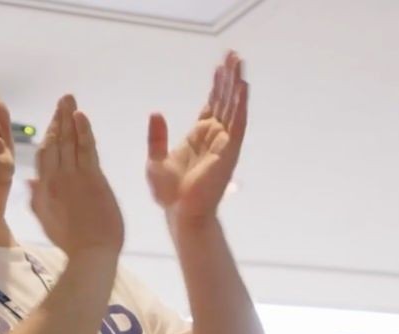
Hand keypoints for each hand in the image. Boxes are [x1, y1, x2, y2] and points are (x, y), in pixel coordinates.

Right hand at [29, 95, 124, 256]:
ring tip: (69, 99)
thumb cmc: (72, 242)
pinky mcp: (92, 178)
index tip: (54, 121)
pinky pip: (85, 148)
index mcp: (44, 189)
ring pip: (69, 141)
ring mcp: (73, 177)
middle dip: (58, 119)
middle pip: (56, 143)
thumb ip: (37, 199)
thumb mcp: (47, 221)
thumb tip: (28, 180)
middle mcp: (56, 179)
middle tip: (63, 99)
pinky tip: (80, 115)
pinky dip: (82, 130)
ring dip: (69, 118)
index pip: (44, 156)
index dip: (49, 136)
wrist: (91, 253)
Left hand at [146, 51, 248, 227]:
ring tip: (239, 62)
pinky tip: (243, 87)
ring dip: (236, 84)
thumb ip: (156, 137)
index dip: (217, 86)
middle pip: (224, 101)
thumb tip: (155, 113)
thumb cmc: (169, 194)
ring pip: (232, 107)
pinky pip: (237, 123)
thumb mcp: (155, 160)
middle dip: (229, 78)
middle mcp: (214, 137)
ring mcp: (223, 143)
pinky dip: (240, 105)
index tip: (220, 66)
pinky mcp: (228, 152)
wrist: (180, 214)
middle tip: (234, 54)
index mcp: (198, 137)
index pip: (212, 105)